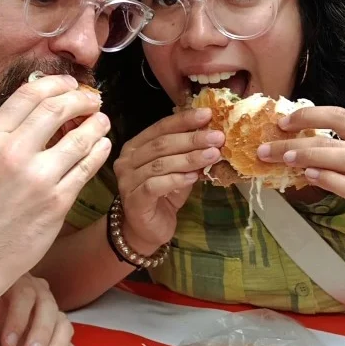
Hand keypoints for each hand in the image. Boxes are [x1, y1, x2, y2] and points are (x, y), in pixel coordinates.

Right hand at [0, 74, 110, 295]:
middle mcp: (14, 153)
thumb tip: (41, 110)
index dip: (56, 84)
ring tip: (102, 121)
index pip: (30, 95)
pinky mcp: (57, 201)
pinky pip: (86, 168)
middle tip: (93, 100)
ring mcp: (39, 178)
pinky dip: (99, 152)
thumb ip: (8, 134)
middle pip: (58, 109)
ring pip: (80, 139)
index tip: (70, 84)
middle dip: (82, 99)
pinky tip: (102, 146)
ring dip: (96, 125)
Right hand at [112, 108, 223, 252]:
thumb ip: (189, 154)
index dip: (184, 120)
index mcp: (136, 146)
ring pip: (160, 164)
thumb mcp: (179, 170)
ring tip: (213, 155)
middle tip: (217, 137)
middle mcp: (127, 160)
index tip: (208, 114)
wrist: (147, 230)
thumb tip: (214, 136)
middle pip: (161, 144)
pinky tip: (193, 177)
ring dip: (189, 158)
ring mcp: (127, 180)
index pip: (160, 127)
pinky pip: (155, 185)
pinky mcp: (134, 200)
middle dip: (192, 138)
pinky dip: (176, 179)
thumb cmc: (163, 196)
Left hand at [256, 106, 344, 274]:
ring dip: (311, 156)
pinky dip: (330, 180)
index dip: (311, 115)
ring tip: (284, 158)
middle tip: (267, 146)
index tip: (282, 120)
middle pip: (336, 139)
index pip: (342, 116)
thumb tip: (296, 151)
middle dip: (298, 140)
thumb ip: (340, 158)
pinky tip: (310, 178)